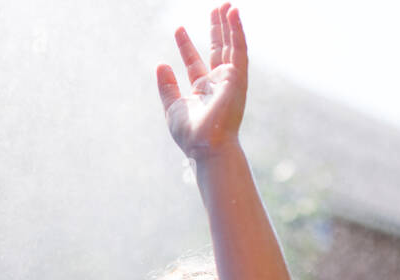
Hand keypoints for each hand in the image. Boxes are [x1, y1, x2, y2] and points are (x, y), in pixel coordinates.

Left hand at [156, 3, 247, 160]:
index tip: (178, 28)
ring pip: (230, 46)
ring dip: (229, 25)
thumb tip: (160, 64)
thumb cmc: (190, 134)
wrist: (206, 145)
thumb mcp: (172, 106)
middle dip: (216, 30)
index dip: (186, 44)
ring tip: (226, 5)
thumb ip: (167, 86)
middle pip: (217, 50)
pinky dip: (237, 31)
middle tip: (214, 9)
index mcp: (202, 91)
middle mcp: (218, 84)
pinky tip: (234, 14)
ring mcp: (229, 80)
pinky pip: (239, 49)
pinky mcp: (238, 77)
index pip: (195, 61)